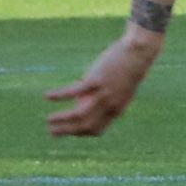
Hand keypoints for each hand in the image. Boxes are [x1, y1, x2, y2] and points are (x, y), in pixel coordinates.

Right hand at [46, 28, 162, 136]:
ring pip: (78, 114)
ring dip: (61, 120)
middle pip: (84, 126)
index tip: (70, 131)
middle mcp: (109, 106)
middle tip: (51, 132)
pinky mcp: (95, 80)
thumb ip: (107, 97)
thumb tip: (87, 99)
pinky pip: (73, 91)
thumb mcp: (122, 88)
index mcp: (116, 110)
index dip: (81, 133)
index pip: (96, 130)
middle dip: (67, 131)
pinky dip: (59, 95)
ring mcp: (102, 94)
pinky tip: (47, 95)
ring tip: (48, 120)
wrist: (138, 53)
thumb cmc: (130, 68)